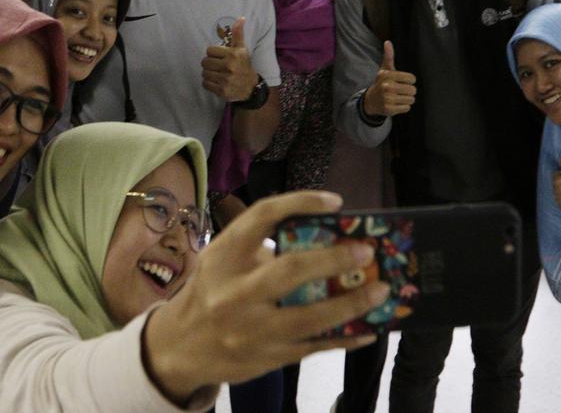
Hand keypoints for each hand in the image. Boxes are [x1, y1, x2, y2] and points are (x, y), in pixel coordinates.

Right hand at [143, 191, 388, 403]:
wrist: (180, 346)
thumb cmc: (212, 291)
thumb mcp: (222, 259)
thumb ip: (262, 245)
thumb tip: (327, 236)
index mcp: (223, 257)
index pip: (262, 218)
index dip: (301, 203)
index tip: (336, 203)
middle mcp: (233, 293)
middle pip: (290, 271)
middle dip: (334, 259)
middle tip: (366, 251)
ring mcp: (251, 331)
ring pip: (309, 318)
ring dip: (351, 303)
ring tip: (380, 290)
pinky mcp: (267, 358)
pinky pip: (315, 348)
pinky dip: (346, 338)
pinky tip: (369, 329)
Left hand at [202, 17, 256, 101]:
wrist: (251, 87)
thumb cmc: (244, 65)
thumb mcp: (242, 49)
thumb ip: (238, 33)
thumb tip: (241, 18)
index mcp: (233, 55)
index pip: (209, 50)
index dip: (213, 53)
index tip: (220, 56)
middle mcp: (229, 67)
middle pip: (204, 62)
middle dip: (209, 63)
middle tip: (217, 65)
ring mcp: (225, 80)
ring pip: (204, 73)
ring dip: (208, 73)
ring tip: (217, 73)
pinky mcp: (221, 91)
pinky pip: (205, 84)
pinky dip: (208, 83)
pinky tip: (216, 81)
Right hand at [361, 41, 416, 117]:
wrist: (371, 100)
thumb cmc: (382, 83)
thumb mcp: (385, 70)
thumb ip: (389, 56)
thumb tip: (388, 42)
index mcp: (388, 75)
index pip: (412, 79)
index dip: (409, 81)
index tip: (403, 81)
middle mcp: (387, 87)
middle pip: (412, 90)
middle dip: (409, 91)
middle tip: (401, 90)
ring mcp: (388, 99)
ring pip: (411, 100)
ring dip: (407, 99)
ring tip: (399, 97)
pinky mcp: (389, 109)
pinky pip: (407, 108)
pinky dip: (403, 107)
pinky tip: (396, 104)